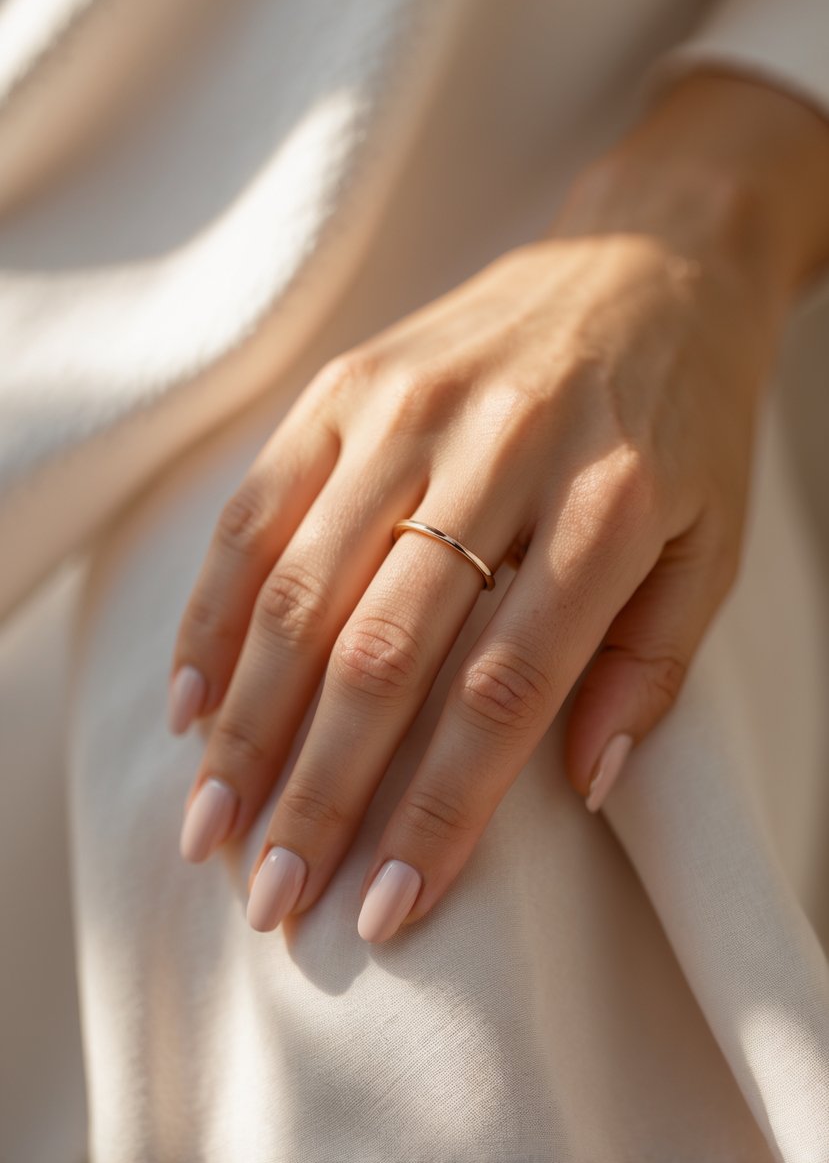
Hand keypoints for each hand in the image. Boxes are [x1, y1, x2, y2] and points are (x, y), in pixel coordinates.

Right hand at [167, 71, 828, 943]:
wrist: (647, 257)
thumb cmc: (684, 419)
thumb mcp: (713, 541)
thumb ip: (650, 666)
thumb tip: (583, 789)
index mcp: (605, 506)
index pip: (503, 690)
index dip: (438, 810)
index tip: (385, 906)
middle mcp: (499, 452)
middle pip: (384, 653)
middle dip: (319, 791)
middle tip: (273, 895)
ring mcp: (410, 407)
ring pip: (304, 588)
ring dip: (249, 722)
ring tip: (213, 824)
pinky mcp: (350, 381)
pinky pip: (261, 506)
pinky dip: (217, 612)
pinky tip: (193, 699)